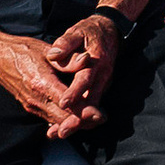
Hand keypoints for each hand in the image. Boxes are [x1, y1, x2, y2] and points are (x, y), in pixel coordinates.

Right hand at [0, 32, 91, 134]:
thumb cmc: (23, 51)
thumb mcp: (47, 51)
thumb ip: (67, 60)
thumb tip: (86, 60)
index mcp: (41, 84)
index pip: (67, 105)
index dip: (85, 111)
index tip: (100, 114)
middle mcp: (36, 100)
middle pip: (63, 119)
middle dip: (83, 121)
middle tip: (101, 118)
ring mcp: (31, 105)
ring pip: (56, 122)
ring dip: (75, 122)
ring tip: (94, 119)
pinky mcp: (30, 106)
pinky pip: (49, 118)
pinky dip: (63, 120)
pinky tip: (76, 117)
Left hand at [47, 11, 124, 125]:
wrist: (110, 30)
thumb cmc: (90, 31)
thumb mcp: (78, 31)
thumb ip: (66, 43)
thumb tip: (53, 54)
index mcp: (96, 61)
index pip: (85, 79)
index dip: (74, 92)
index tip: (63, 103)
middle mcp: (102, 76)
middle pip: (90, 101)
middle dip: (76, 118)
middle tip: (61, 132)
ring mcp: (103, 84)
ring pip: (91, 107)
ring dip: (76, 121)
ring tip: (58, 133)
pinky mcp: (99, 88)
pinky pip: (90, 105)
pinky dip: (79, 117)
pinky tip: (63, 125)